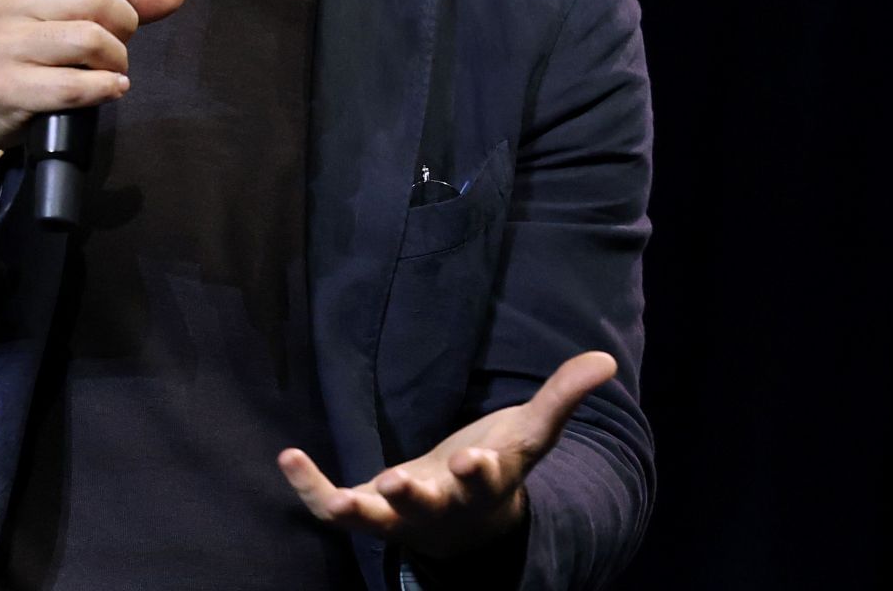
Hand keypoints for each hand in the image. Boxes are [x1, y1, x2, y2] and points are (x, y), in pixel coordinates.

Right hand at [0, 0, 184, 158]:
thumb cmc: (14, 45)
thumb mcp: (51, 8)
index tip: (120, 4)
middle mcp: (2, 0)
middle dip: (124, 24)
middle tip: (115, 42)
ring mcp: (1, 44)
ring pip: (91, 39)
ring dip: (117, 59)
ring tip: (108, 67)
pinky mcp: (6, 86)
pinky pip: (77, 85)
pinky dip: (106, 88)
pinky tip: (107, 88)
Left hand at [279, 350, 617, 562]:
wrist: (469, 530)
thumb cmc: (498, 468)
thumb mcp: (530, 435)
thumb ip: (561, 397)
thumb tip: (604, 361)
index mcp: (483, 484)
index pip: (485, 480)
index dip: (480, 471)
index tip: (474, 458)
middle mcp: (441, 505)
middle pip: (428, 507)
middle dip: (415, 497)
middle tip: (400, 482)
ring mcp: (401, 515)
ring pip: (378, 520)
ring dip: (358, 509)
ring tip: (340, 499)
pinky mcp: (369, 511)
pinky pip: (333, 507)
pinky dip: (310, 488)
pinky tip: (288, 456)